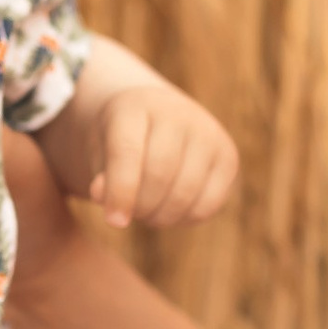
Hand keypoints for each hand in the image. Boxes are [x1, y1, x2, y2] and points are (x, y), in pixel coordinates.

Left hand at [82, 82, 237, 231]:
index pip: (128, 152)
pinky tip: (170, 210)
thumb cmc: (120, 139)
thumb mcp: (99, 152)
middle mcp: (177, 113)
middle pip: (159, 175)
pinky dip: (186, 218)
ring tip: (147, 212)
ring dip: (161, 217)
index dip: (120, 192)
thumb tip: (116, 213)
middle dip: (140, 207)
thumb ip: (103, 181)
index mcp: (135, 106)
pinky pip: (209, 204)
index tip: (113, 222)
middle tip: (129, 214)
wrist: (155, 116)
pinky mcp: (228, 156)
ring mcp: (208, 133)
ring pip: (185, 193)